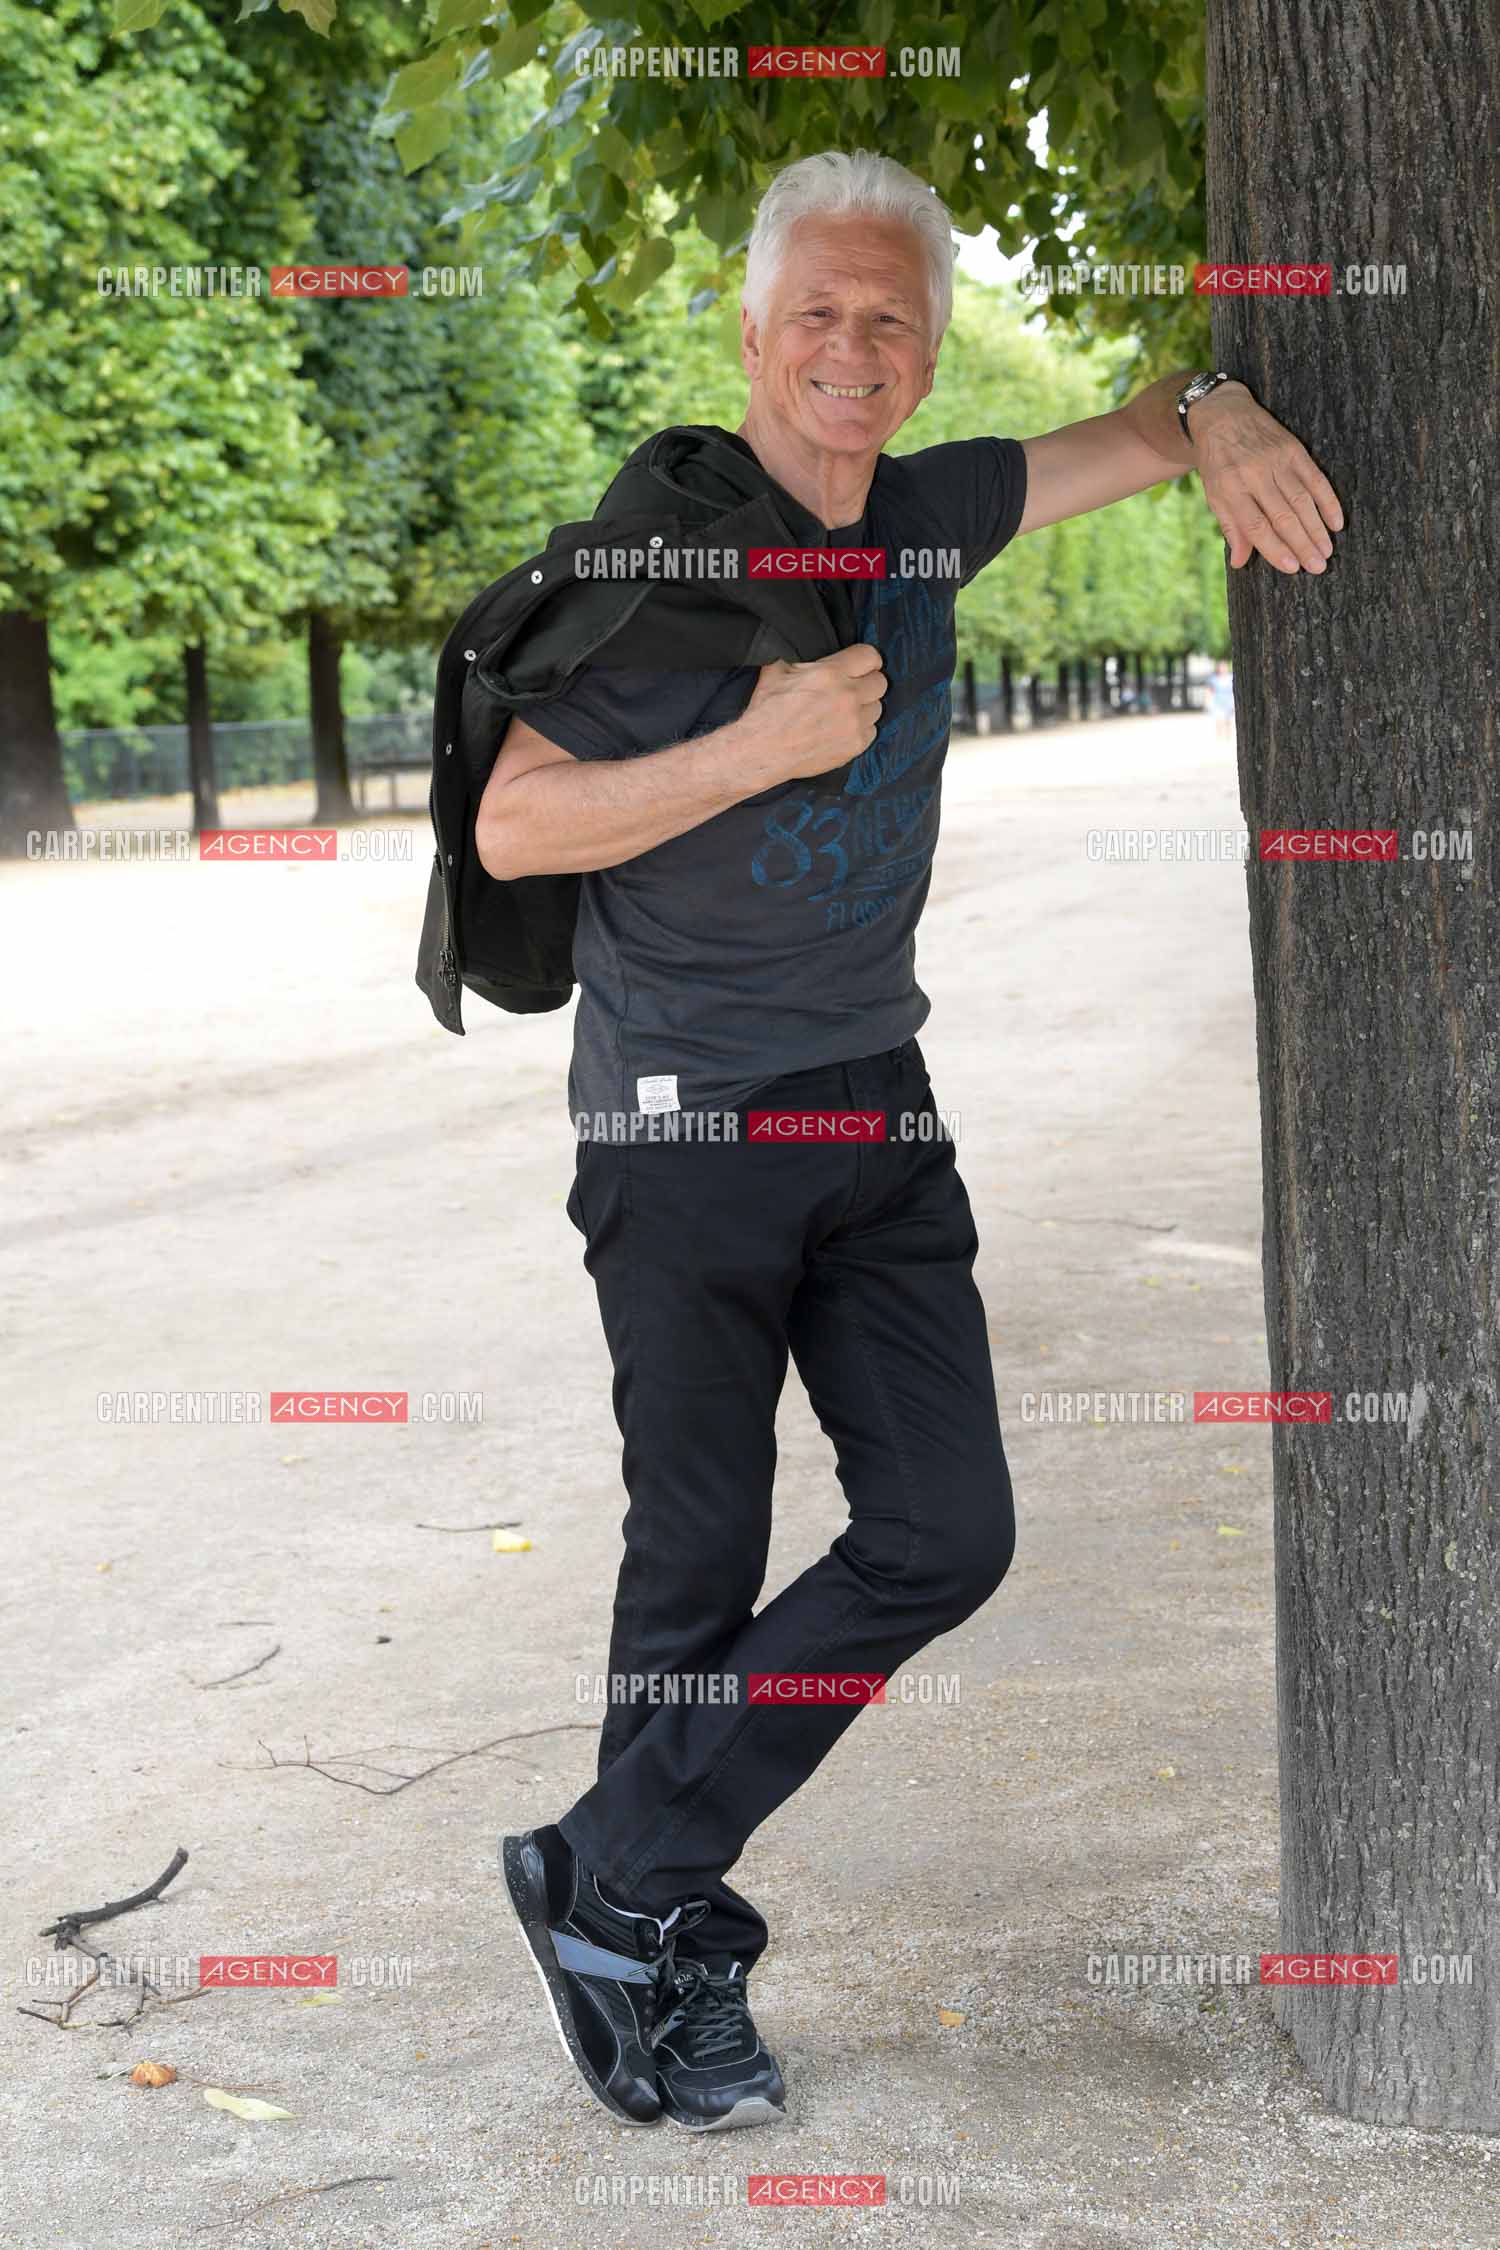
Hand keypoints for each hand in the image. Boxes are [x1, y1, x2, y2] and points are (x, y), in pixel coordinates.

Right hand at [738, 641, 887, 784]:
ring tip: (845, 711)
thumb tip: (801, 644)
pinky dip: (860, 730)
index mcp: (831, 673)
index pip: (870, 656)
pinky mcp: (855, 745)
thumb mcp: (776, 670)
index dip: (867, 660)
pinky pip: (872, 731)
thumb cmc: (766, 712)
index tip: (863, 666)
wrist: (762, 751)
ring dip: (865, 707)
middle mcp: (848, 696)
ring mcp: (854, 723)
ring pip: (878, 708)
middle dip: (868, 683)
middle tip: (853, 689)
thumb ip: (798, 655)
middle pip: (880, 682)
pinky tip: (842, 729)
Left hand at [1190, 383, 1343, 573]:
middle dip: (1302, 544)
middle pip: (1283, 515)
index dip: (1275, 549)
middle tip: (1318, 567)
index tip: (1292, 568)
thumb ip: (1230, 527)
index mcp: (1231, 488)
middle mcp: (1255, 474)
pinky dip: (1328, 501)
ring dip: (1317, 528)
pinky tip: (1336, 522)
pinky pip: (1315, 479)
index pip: (1256, 525)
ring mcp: (1276, 460)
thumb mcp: (1214, 494)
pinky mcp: (1294, 449)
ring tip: (1327, 552)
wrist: (1224, 414)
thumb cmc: (1217, 462)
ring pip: (1302, 500)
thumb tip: (1240, 562)